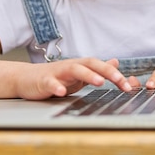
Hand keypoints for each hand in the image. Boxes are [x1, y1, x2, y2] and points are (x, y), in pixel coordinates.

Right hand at [16, 57, 131, 99]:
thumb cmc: (55, 77)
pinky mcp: (43, 81)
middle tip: (119, 80)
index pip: (101, 67)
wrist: (26, 78)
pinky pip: (50, 83)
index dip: (115, 75)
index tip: (128, 86)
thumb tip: (116, 62)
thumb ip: (97, 69)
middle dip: (106, 71)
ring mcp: (57, 73)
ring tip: (99, 82)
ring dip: (87, 75)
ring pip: (74, 70)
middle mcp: (71, 66)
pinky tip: (61, 92)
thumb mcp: (79, 73)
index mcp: (81, 66)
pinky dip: (56, 87)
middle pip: (91, 64)